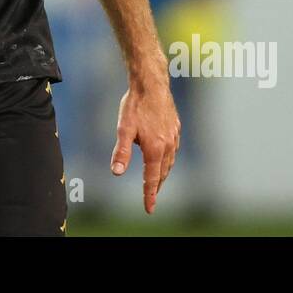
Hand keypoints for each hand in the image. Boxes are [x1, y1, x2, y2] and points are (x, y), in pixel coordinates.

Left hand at [110, 82, 180, 213]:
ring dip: (163, 173)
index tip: (149, 209)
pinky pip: (173, 149)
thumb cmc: (136, 105)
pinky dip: (168, 158)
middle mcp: (168, 145)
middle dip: (156, 186)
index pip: (151, 178)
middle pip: (162, 172)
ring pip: (170, 161)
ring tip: (157, 180)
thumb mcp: (124, 129)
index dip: (149, 195)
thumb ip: (122, 152)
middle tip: (151, 197)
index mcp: (155, 149)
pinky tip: (164, 156)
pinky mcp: (176, 127)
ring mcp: (174, 136)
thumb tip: (116, 172)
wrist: (152, 84)